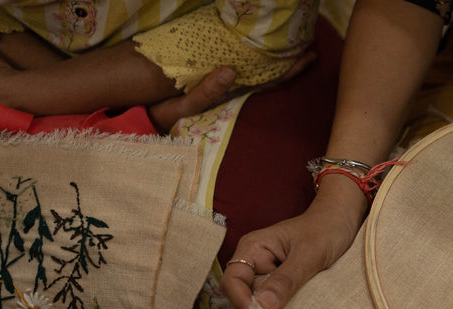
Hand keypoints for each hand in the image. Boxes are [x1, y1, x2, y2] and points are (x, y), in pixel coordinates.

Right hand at [148, 51, 315, 132]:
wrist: (141, 120)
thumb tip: (231, 71)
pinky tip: (260, 46)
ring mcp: (220, 84)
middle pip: (267, 75)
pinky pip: (238, 67)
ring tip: (294, 42)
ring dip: (276, 59)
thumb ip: (205, 92)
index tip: (309, 55)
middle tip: (311, 45)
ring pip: (256, 71)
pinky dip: (253, 57)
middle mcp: (229, 89)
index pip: (266, 82)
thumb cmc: (160, 115)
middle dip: (290, 62)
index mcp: (228, 94)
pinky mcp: (208, 79)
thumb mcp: (181, 108)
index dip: (288, 71)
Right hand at [222, 186, 366, 308]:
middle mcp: (256, 262)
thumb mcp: (309, 255)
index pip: (232, 280)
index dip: (241, 300)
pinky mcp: (283, 283)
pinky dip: (286, 308)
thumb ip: (286, 279)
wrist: (343, 221)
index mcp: (253, 248)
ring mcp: (269, 274)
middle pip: (245, 295)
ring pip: (262, 301)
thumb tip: (263, 305)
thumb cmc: (326, 230)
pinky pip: (278, 301)